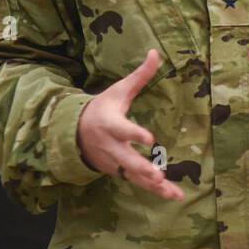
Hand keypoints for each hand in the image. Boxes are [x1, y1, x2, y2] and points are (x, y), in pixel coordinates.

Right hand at [76, 49, 183, 200]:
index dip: (134, 133)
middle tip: (157, 175)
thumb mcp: (118, 90)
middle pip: (126, 159)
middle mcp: (111, 146)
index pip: (122, 129)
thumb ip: (140, 75)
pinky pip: (137, 183)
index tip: (149, 137)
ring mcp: (114, 162)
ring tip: (170, 191)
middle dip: (142, 168)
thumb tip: (155, 52)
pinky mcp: (118, 172)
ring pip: (133, 175)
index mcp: (110, 124)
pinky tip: (173, 196)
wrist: (75, 132)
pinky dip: (154, 192)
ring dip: (152, 185)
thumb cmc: (102, 107)